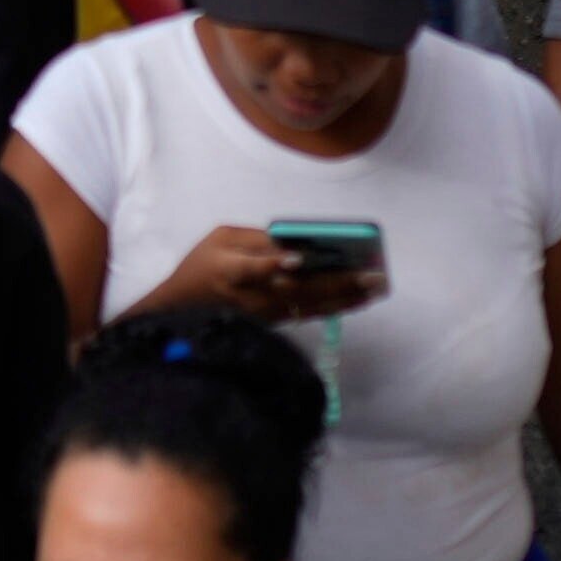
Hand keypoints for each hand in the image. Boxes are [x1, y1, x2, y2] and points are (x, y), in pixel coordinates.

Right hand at [149, 223, 383, 324]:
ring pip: (309, 307)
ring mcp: (266, 314)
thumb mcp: (219, 238)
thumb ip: (255, 239)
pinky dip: (336, 306)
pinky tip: (358, 298)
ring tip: (374, 287)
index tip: (300, 258)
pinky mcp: (276, 322)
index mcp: (230, 269)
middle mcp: (251, 296)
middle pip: (295, 291)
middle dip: (335, 283)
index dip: (275, 264)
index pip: (253, 268)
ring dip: (344, 298)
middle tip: (370, 275)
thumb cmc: (203, 264)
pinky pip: (309, 314)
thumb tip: (294, 241)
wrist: (187, 309)